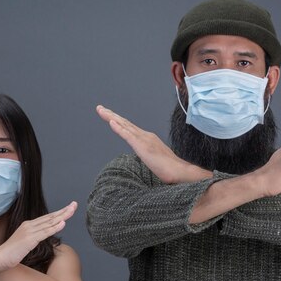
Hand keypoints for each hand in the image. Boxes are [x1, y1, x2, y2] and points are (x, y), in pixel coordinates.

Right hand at [0, 201, 77, 268]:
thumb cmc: (11, 253)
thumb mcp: (25, 242)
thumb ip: (35, 237)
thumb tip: (45, 235)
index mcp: (28, 225)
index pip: (47, 217)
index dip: (59, 212)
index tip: (69, 208)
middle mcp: (29, 225)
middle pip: (50, 217)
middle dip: (64, 210)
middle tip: (75, 205)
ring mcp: (29, 231)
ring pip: (49, 222)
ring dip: (62, 216)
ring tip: (72, 210)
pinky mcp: (29, 239)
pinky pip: (44, 233)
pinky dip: (54, 227)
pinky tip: (63, 223)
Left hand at [96, 105, 210, 182]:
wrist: (180, 172)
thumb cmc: (169, 169)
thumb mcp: (154, 159)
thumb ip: (148, 155)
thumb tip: (145, 157)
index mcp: (146, 138)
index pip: (129, 128)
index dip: (118, 121)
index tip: (108, 115)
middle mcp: (144, 135)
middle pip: (124, 123)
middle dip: (111, 115)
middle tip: (99, 108)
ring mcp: (143, 140)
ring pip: (124, 126)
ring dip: (112, 117)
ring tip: (102, 110)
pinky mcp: (142, 146)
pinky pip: (128, 136)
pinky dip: (119, 128)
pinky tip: (111, 122)